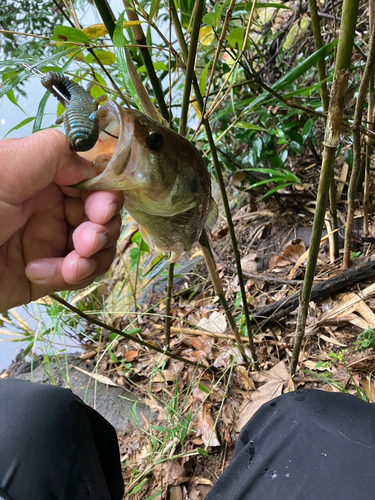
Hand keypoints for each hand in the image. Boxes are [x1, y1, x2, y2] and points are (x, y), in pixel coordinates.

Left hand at [0, 129, 123, 311]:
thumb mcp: (5, 168)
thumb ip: (53, 151)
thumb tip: (91, 161)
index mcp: (41, 178)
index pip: (91, 182)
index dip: (104, 194)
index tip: (102, 209)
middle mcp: (49, 208)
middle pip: (101, 216)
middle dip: (101, 229)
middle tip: (87, 241)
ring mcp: (48, 243)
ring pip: (97, 248)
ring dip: (92, 257)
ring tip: (73, 265)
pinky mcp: (46, 275)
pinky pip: (78, 275)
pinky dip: (68, 276)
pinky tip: (39, 273)